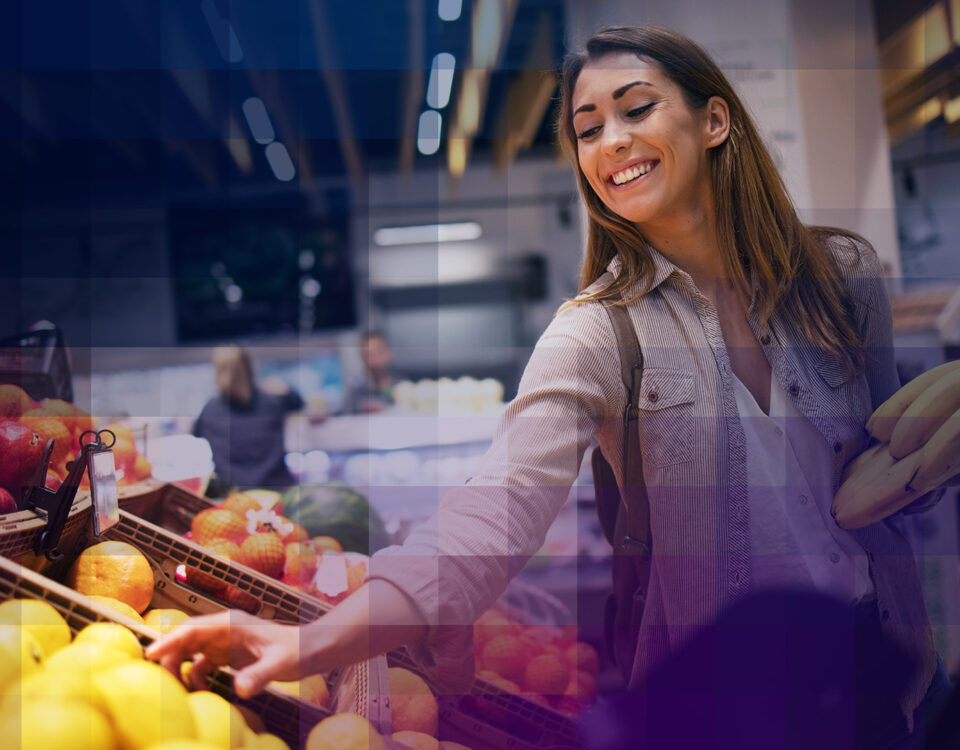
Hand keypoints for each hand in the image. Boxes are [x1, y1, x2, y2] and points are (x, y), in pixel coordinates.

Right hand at [145, 610, 301, 697]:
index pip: (193, 629)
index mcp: (231, 624)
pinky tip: (199, 691)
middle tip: (159, 682)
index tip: (150, 654)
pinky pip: (202, 663)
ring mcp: (225, 641)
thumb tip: (239, 690)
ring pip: (191, 651)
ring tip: (174, 690)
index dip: (170, 640)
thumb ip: (259, 675)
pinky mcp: (228, 654)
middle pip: (186, 639)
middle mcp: (224, 630)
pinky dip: (195, 676)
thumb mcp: (279, 664)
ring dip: (179, 668)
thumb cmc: (297, 651)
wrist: (310, 650)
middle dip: (169, 657)